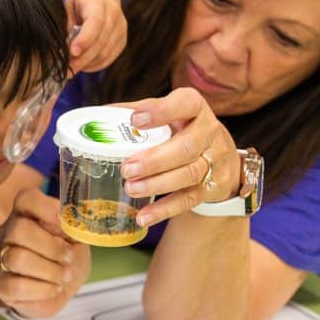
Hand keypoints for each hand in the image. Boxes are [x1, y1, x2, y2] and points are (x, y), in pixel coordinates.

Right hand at [0, 188, 89, 317]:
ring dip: (49, 270)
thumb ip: (74, 227)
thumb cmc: (67, 257)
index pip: (26, 198)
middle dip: (51, 247)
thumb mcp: (76, 238)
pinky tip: (53, 288)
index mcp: (28, 214)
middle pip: (19, 229)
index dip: (45, 207)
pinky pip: (16, 285)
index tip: (63, 222)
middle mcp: (8, 231)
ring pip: (16, 258)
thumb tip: (73, 222)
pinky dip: (42, 289)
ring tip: (64, 276)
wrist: (59, 286)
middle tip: (69, 258)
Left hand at [64, 0, 126, 73]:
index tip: (72, 52)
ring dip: (87, 64)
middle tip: (67, 68)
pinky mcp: (122, 41)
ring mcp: (121, 28)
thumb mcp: (67, 7)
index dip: (85, 39)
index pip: (96, 22)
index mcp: (99, 2)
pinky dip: (94, 65)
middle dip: (82, 58)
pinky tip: (83, 66)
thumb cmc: (78, 5)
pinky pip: (109, 59)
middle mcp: (114, 14)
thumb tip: (62, 48)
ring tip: (72, 68)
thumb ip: (65, 25)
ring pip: (105, 53)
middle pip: (101, 42)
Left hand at [120, 87, 241, 226]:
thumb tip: (98, 117)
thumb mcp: (167, 115)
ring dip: (156, 184)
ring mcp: (214, 161)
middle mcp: (209, 132)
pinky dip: (164, 210)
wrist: (221, 156)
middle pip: (187, 146)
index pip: (185, 103)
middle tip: (127, 168)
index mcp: (195, 108)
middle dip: (155, 160)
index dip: (161, 111)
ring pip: (189, 174)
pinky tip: (143, 216)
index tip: (135, 120)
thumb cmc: (182, 129)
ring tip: (131, 188)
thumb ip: (137, 112)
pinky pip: (188, 200)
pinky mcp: (212, 187)